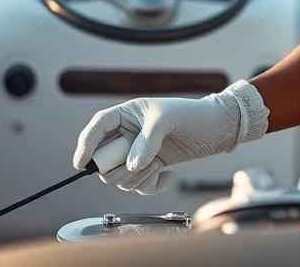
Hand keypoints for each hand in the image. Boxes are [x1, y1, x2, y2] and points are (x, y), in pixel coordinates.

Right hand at [73, 80, 268, 194]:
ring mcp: (139, 152)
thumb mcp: (168, 120)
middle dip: (120, 168)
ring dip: (139, 178)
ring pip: (121, 177)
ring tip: (159, 166)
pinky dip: (152, 186)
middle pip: (105, 160)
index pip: (98, 127)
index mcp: (128, 114)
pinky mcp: (151, 167)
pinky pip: (139, 186)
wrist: (218, 128)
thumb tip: (130, 165)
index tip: (81, 163)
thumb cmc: (194, 115)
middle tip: (142, 164)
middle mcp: (129, 135)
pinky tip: (170, 176)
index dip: (85, 144)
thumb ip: (147, 141)